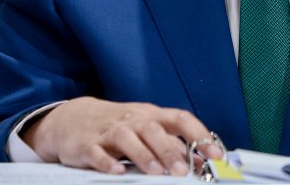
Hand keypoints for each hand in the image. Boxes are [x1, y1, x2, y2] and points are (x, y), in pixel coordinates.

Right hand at [21, 97, 222, 174]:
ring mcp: (109, 131)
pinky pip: (97, 152)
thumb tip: (199, 160)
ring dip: (143, 155)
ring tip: (156, 173)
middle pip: (153, 129)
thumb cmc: (118, 125)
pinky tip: (117, 171)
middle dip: (169, 150)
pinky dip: (107, 162)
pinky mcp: (88, 144)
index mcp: (151, 115)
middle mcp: (132, 120)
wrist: (74, 118)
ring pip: (128, 138)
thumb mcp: (145, 129)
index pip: (179, 119)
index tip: (214, 154)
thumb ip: (170, 143)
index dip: (199, 134)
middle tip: (182, 170)